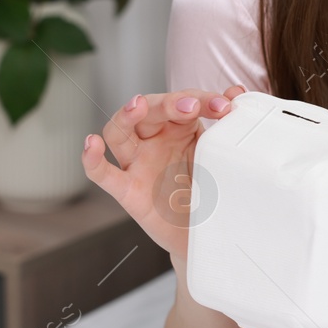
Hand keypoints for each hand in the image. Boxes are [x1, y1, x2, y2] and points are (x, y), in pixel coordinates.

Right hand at [80, 85, 247, 258]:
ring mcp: (137, 164)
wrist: (204, 236)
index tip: (224, 107)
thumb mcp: (219, 154)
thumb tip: (235, 91)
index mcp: (179, 127)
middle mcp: (154, 141)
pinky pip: (103, 174)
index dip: (202, 100)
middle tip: (191, 106)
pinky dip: (93, 160)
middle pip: (150, 110)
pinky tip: (91, 144)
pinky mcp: (127, 191)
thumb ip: (225, 124)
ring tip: (138, 105)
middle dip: (170, 103)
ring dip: (126, 116)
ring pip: (119, 132)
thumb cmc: (208, 190)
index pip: (184, 102)